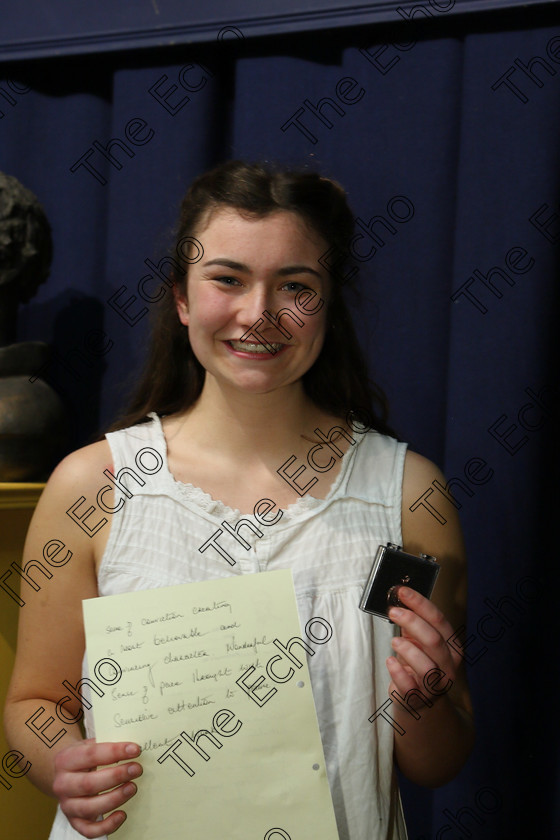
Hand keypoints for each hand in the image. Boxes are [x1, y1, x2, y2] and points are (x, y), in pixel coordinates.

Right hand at [52, 739, 142, 837]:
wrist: (64, 773)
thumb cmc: (84, 757)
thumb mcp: (89, 744)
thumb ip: (107, 744)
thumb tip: (133, 747)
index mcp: (65, 760)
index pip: (91, 755)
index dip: (115, 752)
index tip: (135, 750)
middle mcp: (62, 784)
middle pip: (89, 783)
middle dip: (116, 776)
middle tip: (136, 769)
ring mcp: (67, 805)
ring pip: (90, 807)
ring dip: (114, 798)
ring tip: (132, 788)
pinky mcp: (74, 822)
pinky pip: (89, 830)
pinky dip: (107, 825)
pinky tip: (122, 815)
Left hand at [385, 586, 461, 711]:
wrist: (419, 700)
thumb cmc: (417, 663)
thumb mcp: (419, 640)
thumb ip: (413, 622)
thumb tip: (399, 597)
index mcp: (451, 645)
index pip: (439, 620)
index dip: (420, 603)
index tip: (402, 591)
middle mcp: (447, 665)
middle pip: (434, 640)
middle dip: (412, 621)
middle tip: (393, 611)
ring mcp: (435, 685)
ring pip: (427, 667)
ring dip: (408, 650)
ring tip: (394, 641)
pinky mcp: (418, 699)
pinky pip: (410, 688)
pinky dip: (398, 673)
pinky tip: (390, 661)